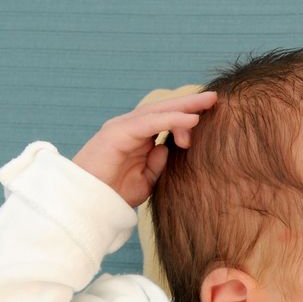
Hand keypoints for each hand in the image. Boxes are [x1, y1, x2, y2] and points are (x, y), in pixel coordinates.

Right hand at [72, 91, 217, 207]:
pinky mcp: (118, 133)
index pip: (166, 120)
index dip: (187, 116)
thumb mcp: (145, 180)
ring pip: (159, 110)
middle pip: (164, 109)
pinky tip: (191, 120)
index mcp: (137, 137)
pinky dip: (172, 120)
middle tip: (214, 98)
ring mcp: (122, 127)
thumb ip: (157, 164)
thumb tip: (168, 149)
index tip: (210, 116)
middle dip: (190, 103)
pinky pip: (150, 122)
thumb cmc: (114, 193)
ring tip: (208, 102)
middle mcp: (130, 128)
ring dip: (185, 106)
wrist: (88, 203)